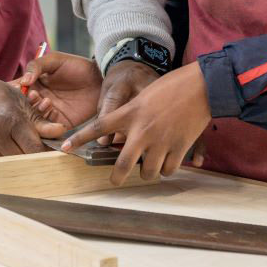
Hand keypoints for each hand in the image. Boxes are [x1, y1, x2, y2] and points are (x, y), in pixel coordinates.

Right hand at [0, 63, 46, 162]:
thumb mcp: (13, 96)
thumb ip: (36, 117)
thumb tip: (59, 132)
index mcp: (9, 117)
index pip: (36, 148)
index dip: (47, 152)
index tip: (53, 152)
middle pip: (25, 160)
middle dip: (33, 157)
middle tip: (37, 151)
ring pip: (10, 166)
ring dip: (17, 159)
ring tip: (16, 146)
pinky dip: (0, 159)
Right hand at [15, 51, 101, 133]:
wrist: (100, 78)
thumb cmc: (77, 66)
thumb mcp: (54, 60)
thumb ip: (36, 66)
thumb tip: (24, 81)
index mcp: (34, 84)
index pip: (18, 90)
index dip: (14, 91)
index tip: (16, 89)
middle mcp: (39, 100)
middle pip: (24, 107)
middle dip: (26, 103)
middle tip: (34, 95)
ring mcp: (50, 112)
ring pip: (35, 119)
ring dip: (37, 111)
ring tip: (47, 100)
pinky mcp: (61, 123)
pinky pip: (50, 128)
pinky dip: (48, 123)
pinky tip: (52, 109)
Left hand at [62, 62, 211, 184]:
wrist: (200, 86)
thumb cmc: (172, 86)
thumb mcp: (144, 96)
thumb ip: (131, 115)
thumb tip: (122, 136)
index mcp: (130, 113)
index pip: (99, 126)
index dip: (80, 139)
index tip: (65, 148)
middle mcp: (142, 130)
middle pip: (123, 163)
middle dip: (116, 177)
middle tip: (114, 180)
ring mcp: (161, 141)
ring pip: (148, 172)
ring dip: (147, 172)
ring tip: (148, 166)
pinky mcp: (179, 148)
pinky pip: (169, 170)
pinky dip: (167, 169)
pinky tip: (168, 161)